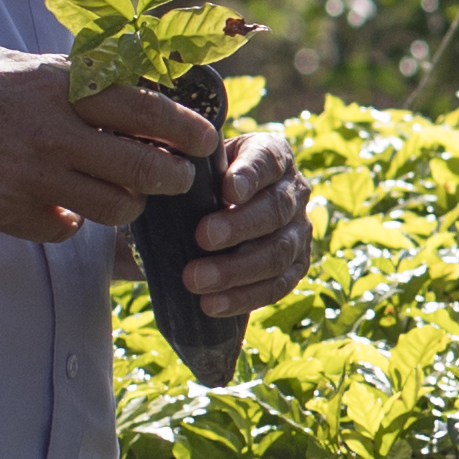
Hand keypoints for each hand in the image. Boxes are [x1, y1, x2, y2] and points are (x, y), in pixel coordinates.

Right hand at [0, 46, 206, 245]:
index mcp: (60, 86)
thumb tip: (134, 88)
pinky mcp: (8, 214)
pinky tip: (57, 205)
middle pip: (146, 170)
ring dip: (126, 205)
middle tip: (176, 178)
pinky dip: (70, 222)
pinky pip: (65, 229)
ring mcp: (30, 178)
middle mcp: (53, 132)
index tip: (205, 141)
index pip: (149, 111)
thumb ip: (74, 81)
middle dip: (172, 179)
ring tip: (118, 193)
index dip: (188, 130)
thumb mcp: (21, 64)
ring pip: (115, 210)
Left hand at [180, 130, 314, 316]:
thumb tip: (160, 168)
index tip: (227, 191)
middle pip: (276, 209)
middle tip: (202, 238)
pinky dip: (244, 297)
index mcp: (271, 154)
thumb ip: (185, 162)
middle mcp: (294, 190)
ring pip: (278, 252)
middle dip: (239, 226)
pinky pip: (277, 286)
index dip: (250, 176)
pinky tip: (213, 304)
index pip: (266, 161)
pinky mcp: (296, 266)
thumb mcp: (194, 163)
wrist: (208, 214)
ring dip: (237, 270)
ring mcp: (299, 231)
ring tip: (196, 280)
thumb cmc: (199, 182)